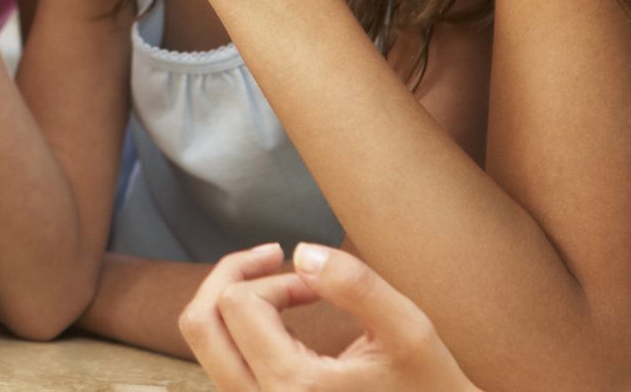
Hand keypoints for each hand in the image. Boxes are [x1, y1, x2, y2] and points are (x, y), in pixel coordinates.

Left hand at [181, 243, 479, 391]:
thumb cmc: (430, 385)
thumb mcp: (409, 330)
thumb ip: (356, 285)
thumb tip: (300, 251)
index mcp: (293, 388)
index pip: (239, 303)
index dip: (276, 277)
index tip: (318, 283)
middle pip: (201, 324)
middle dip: (233, 276)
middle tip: (275, 256)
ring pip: (206, 343)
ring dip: (234, 301)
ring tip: (281, 283)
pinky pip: (223, 361)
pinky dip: (239, 328)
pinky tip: (279, 314)